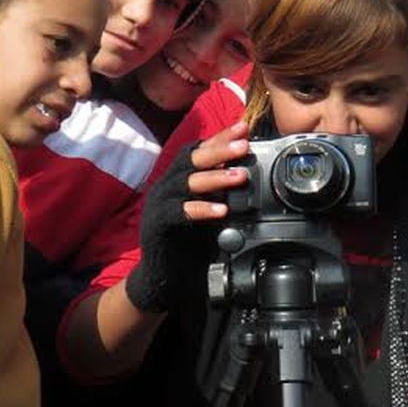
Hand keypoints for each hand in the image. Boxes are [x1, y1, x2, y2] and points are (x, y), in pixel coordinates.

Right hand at [125, 122, 249, 312]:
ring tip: (240, 176)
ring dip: (216, 177)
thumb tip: (250, 174)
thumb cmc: (189, 244)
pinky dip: (201, 209)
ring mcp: (158, 204)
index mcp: (177, 179)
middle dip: (220, 149)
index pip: (198, 150)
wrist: (163, 278)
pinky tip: (221, 210)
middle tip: (244, 145)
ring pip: (186, 182)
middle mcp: (165, 186)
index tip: (243, 127)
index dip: (220, 138)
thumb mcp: (210, 212)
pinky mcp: (157, 225)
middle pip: (191, 159)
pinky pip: (180, 212)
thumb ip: (222, 194)